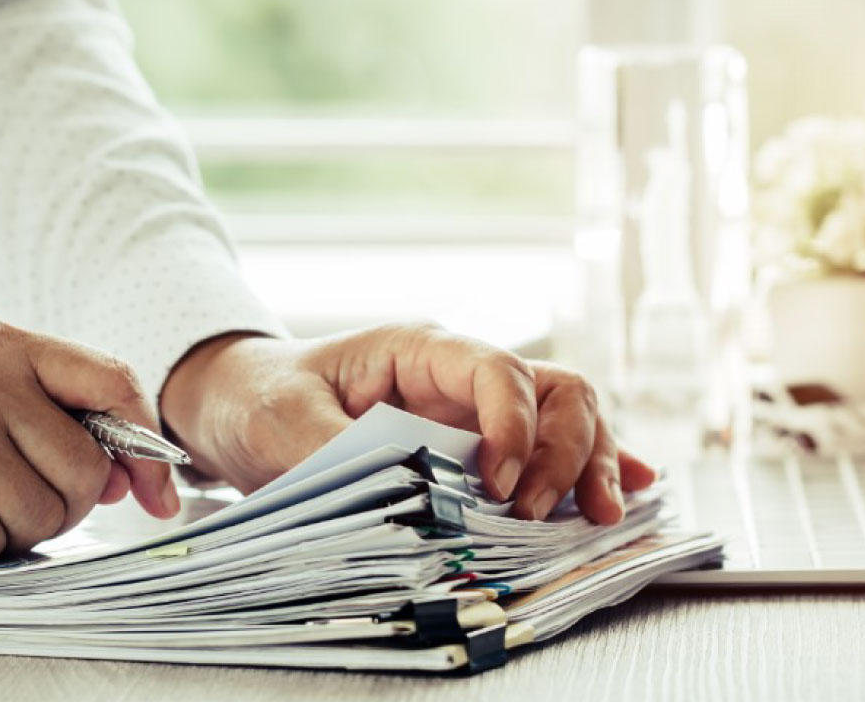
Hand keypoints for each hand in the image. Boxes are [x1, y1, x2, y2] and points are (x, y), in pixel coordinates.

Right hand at [0, 317, 177, 565]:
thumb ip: (54, 420)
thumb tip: (131, 477)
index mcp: (0, 343)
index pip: (110, 380)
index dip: (145, 444)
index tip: (157, 493)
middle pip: (85, 468)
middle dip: (61, 506)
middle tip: (6, 502)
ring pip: (42, 514)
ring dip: (10, 532)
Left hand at [160, 323, 654, 522]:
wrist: (241, 405)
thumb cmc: (263, 396)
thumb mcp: (284, 418)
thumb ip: (338, 451)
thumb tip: (406, 502)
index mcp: (420, 350)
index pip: (497, 371)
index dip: (514, 426)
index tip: (500, 487)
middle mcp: (461, 376)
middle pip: (554, 391)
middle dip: (566, 449)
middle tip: (542, 512)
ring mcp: (475, 411)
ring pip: (566, 418)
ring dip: (590, 463)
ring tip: (601, 516)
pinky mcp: (475, 447)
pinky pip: (548, 449)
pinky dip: (588, 467)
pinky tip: (623, 492)